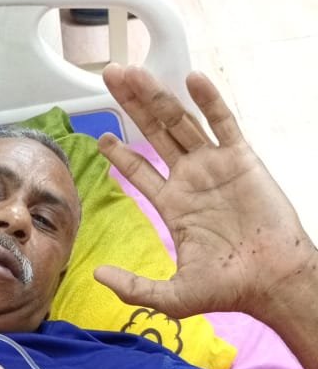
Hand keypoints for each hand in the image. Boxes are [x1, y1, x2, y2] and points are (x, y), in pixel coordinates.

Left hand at [97, 64, 314, 321]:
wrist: (273, 281)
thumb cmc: (229, 289)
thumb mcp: (172, 296)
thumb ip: (133, 286)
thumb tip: (96, 275)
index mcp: (174, 205)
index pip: (140, 172)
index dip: (120, 153)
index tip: (100, 137)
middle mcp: (192, 179)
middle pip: (154, 133)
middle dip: (131, 106)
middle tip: (110, 77)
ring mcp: (216, 166)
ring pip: (181, 122)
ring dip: (157, 96)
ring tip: (134, 72)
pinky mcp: (242, 159)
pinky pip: (223, 123)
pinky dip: (209, 100)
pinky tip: (191, 79)